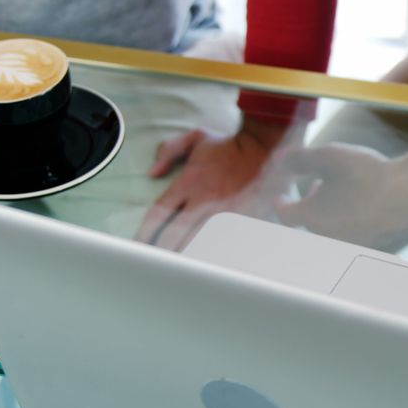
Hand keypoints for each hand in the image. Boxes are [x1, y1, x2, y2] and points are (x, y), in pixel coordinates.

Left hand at [135, 118, 296, 249]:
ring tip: (180, 270)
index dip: (146, 232)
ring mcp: (226, 212)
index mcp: (190, 181)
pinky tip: (211, 265)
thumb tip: (152, 173)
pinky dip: (218, 254)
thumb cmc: (232, 144)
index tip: (139, 245)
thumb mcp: (196, 137)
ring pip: (201, 242)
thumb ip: (169, 150)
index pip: (160, 212)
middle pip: (176, 233)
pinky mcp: (246, 219)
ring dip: (189, 256)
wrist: (268, 146)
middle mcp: (205, 200)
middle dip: (163, 251)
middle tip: (155, 265)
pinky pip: (228, 242)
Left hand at [274, 144, 407, 251]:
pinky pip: (353, 240)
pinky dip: (352, 225)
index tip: (284, 194)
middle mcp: (327, 239)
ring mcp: (350, 249)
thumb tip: (280, 161)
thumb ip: (299, 159)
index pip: (284, 214)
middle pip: (308, 225)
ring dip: (330, 215)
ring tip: (344, 196)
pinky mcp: (371, 252)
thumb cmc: (373, 175)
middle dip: (309, 206)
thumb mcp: (331, 156)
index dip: (282, 201)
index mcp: (312, 218)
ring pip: (330, 233)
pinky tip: (366, 208)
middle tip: (318, 187)